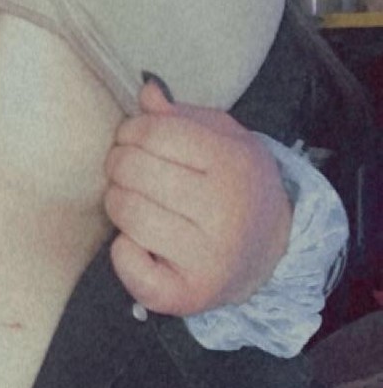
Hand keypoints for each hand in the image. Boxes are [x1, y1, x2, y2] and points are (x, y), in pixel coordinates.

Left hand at [103, 79, 293, 315]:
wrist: (270, 254)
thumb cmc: (236, 188)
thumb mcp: (224, 140)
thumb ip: (182, 116)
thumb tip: (145, 92)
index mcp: (234, 164)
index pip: (155, 132)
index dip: (132, 130)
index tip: (134, 137)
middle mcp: (224, 212)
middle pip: (133, 170)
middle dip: (119, 163)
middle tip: (128, 169)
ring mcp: (206, 258)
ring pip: (126, 214)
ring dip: (118, 202)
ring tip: (135, 201)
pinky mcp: (186, 295)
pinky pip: (127, 263)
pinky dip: (122, 249)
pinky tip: (141, 242)